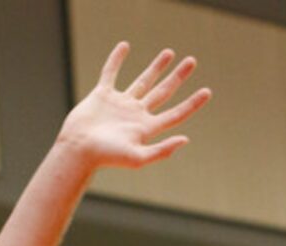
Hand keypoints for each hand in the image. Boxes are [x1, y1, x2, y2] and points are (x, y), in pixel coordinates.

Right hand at [59, 41, 210, 172]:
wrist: (78, 149)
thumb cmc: (106, 157)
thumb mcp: (137, 158)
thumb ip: (162, 150)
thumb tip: (186, 139)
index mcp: (147, 128)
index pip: (176, 113)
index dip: (192, 103)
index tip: (207, 91)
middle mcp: (137, 114)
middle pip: (163, 92)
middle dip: (178, 77)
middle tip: (191, 61)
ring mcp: (120, 104)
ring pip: (143, 81)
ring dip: (156, 67)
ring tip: (169, 53)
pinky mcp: (102, 95)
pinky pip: (111, 73)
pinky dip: (116, 59)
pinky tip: (124, 47)